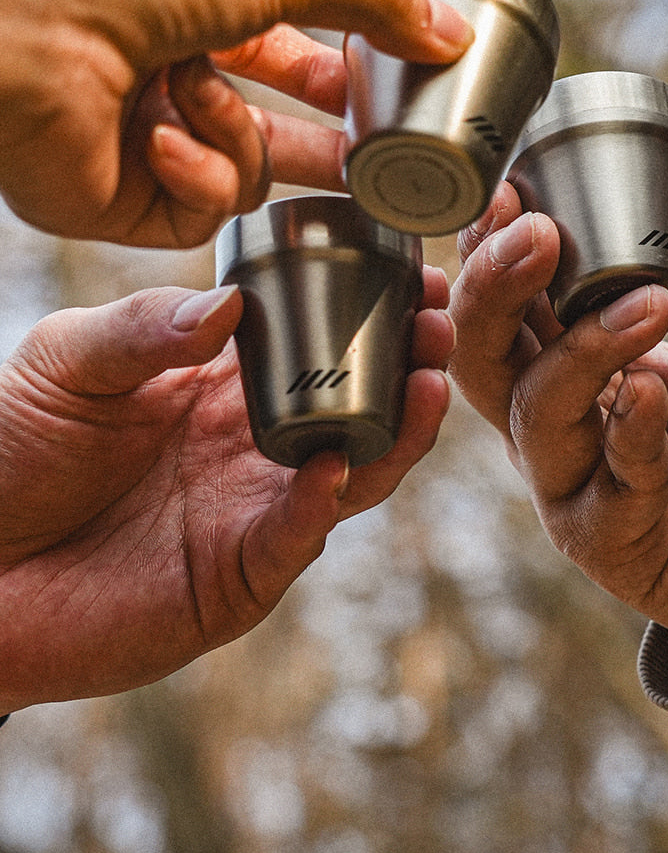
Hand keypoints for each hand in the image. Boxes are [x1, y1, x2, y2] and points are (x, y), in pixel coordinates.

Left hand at [0, 0, 472, 246]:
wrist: (20, 30)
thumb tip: (454, 34)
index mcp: (206, 16)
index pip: (297, 61)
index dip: (348, 82)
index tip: (403, 99)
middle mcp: (180, 83)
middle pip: (287, 135)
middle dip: (334, 150)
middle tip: (384, 167)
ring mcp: (156, 148)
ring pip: (253, 177)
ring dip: (233, 136)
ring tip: (191, 100)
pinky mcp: (132, 207)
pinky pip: (208, 212)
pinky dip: (193, 173)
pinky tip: (153, 139)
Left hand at [0, 276, 453, 713]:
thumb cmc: (8, 451)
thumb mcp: (69, 362)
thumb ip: (142, 328)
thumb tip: (229, 303)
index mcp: (228, 387)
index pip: (322, 345)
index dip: (375, 313)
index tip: (416, 276)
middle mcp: (257, 447)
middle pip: (362, 407)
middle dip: (411, 367)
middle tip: (439, 326)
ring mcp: (256, 511)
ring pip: (355, 473)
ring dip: (399, 434)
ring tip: (425, 385)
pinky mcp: (240, 576)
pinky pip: (296, 537)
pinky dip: (320, 505)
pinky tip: (333, 467)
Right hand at [448, 177, 667, 690]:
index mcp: (570, 361)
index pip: (507, 299)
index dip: (492, 248)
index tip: (510, 189)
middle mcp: (554, 419)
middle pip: (482, 352)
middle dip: (495, 288)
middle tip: (535, 231)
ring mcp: (574, 484)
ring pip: (536, 412)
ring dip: (582, 351)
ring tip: (644, 304)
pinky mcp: (611, 543)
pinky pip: (606, 485)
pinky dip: (629, 434)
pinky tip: (651, 394)